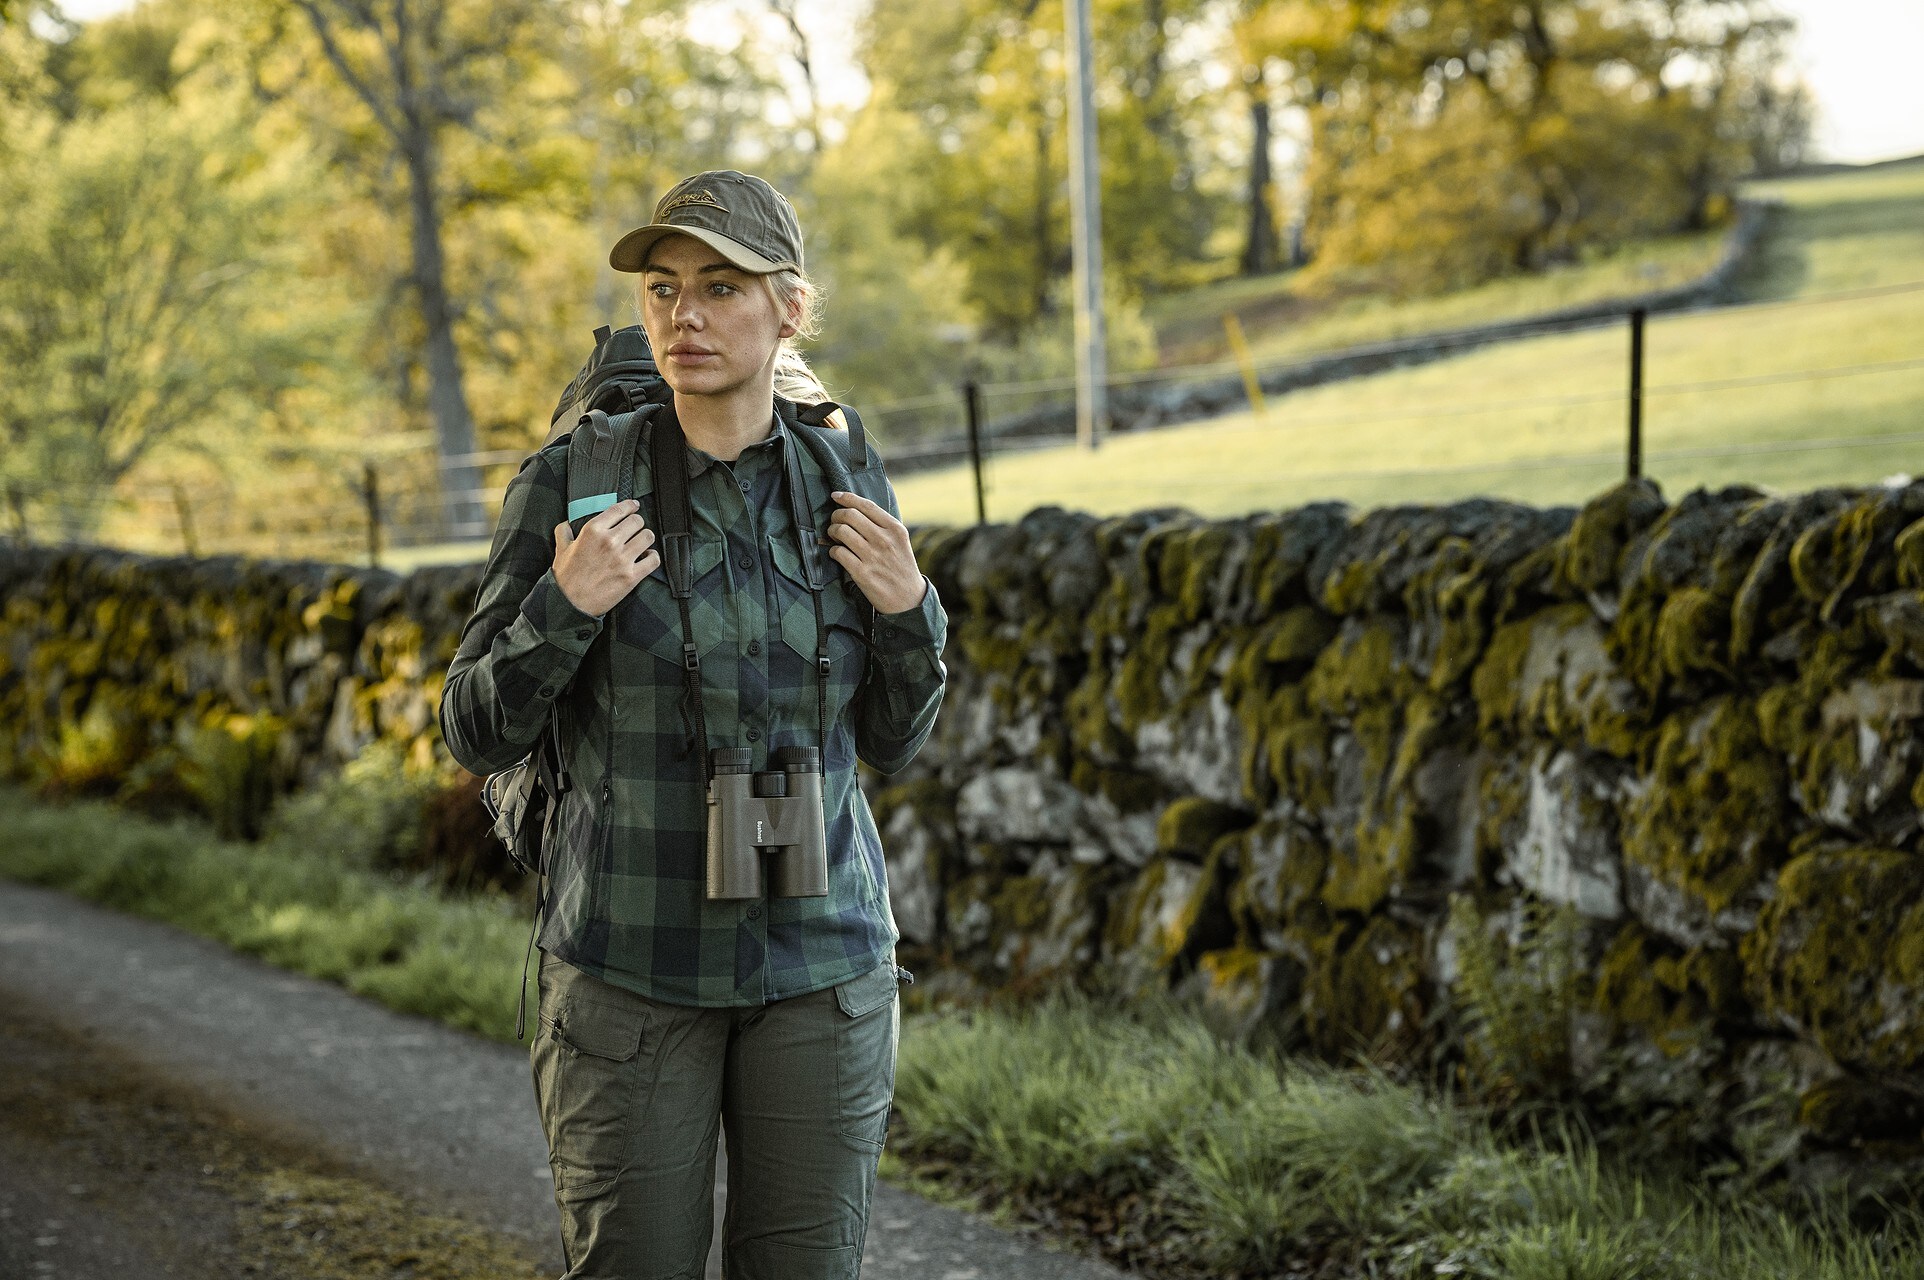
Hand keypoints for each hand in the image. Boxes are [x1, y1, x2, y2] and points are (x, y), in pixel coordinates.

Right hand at [552, 499, 658, 616]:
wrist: (570, 604)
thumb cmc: (566, 578)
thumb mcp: (561, 549)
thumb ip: (564, 532)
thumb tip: (567, 523)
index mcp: (593, 531)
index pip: (619, 509)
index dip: (630, 505)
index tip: (634, 506)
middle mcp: (610, 542)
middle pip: (637, 521)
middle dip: (637, 523)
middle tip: (634, 529)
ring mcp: (622, 559)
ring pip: (648, 536)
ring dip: (645, 538)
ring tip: (640, 542)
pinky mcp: (631, 576)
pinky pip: (653, 559)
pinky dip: (652, 557)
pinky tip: (647, 557)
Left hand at [825, 491, 926, 615]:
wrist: (909, 599)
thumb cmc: (901, 568)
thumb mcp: (901, 542)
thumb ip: (883, 526)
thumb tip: (857, 510)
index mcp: (895, 529)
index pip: (866, 506)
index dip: (847, 498)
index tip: (836, 496)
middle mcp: (884, 540)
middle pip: (850, 515)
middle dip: (836, 516)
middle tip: (834, 521)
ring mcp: (872, 556)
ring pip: (841, 532)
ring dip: (832, 532)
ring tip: (834, 536)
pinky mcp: (862, 573)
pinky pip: (838, 553)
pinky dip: (833, 551)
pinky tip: (836, 553)